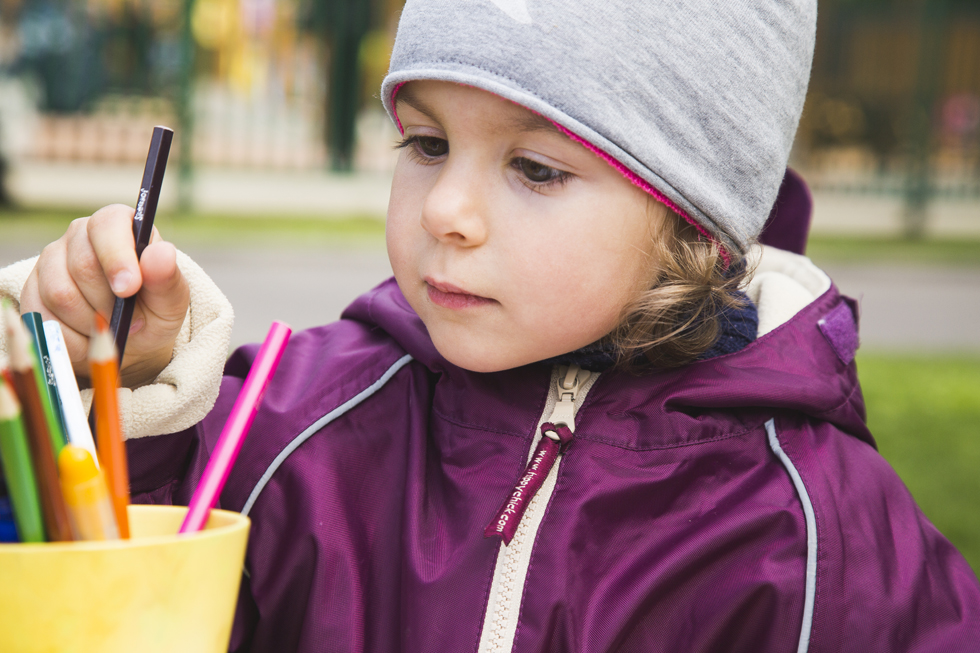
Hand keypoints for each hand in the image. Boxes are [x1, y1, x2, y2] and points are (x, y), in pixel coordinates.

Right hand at [20, 204, 189, 387]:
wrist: (129, 338)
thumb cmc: (153, 310)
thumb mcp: (171, 299)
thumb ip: (167, 278)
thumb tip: (162, 254)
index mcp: (117, 225)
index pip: (107, 226)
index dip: (117, 258)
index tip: (130, 289)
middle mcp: (78, 236)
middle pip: (82, 267)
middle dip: (110, 303)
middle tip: (132, 320)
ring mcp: (50, 263)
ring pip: (60, 295)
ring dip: (93, 324)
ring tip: (113, 327)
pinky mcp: (32, 292)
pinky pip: (45, 319)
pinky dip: (74, 339)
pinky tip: (91, 337)